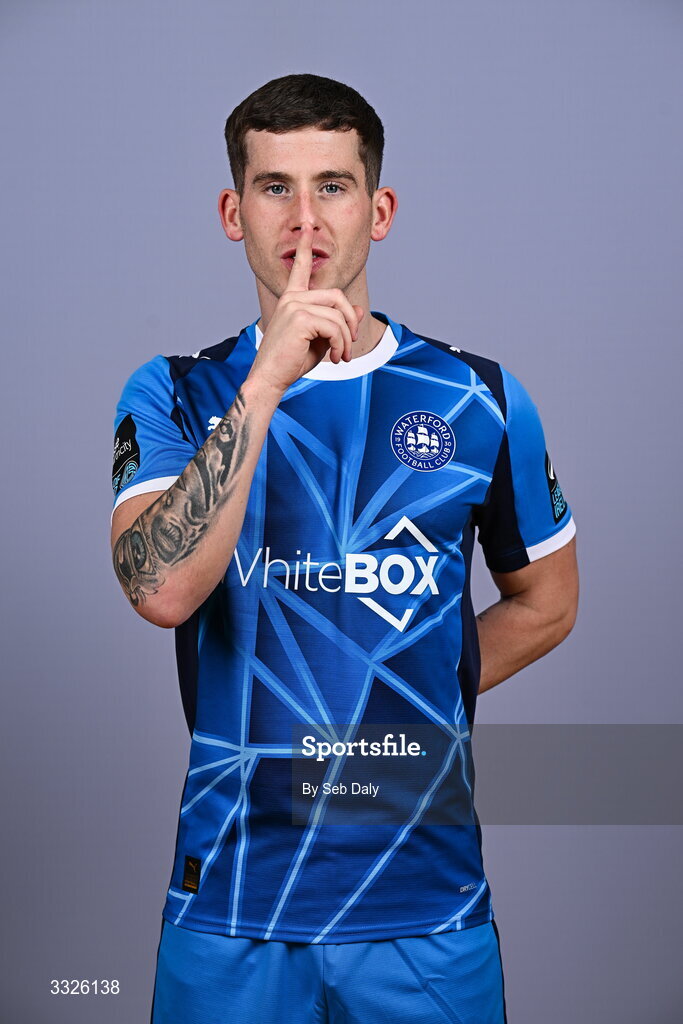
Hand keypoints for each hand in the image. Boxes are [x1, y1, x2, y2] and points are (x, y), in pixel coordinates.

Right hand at [247, 222, 364, 395]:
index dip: (305, 245)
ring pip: (338, 314)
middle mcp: (292, 297)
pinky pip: (335, 327)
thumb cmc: (292, 361)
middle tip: (350, 344)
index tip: (307, 225)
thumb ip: (338, 322)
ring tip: (340, 356)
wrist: (271, 378)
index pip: (301, 267)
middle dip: (350, 321)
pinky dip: (340, 344)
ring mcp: (294, 305)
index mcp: (292, 298)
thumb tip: (358, 310)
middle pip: (337, 296)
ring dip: (346, 339)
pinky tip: (333, 357)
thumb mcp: (321, 339)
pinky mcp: (300, 318)